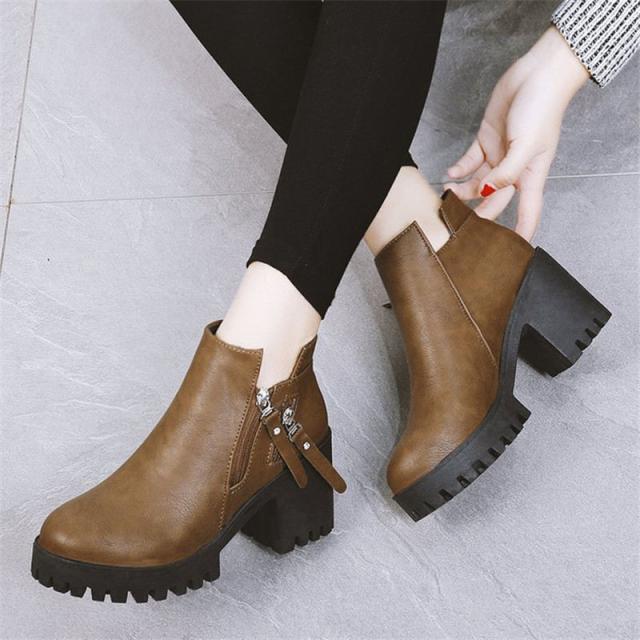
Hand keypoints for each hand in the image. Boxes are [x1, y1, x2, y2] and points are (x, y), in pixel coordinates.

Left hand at [445, 27, 588, 239]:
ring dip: (462, 191)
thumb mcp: (526, 146)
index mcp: (531, 175)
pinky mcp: (486, 140)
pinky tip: (448, 175)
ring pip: (477, 183)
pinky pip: (469, 161)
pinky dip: (458, 169)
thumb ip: (506, 173)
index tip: (515, 251)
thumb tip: (488, 193)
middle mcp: (514, 169)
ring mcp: (499, 155)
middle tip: (457, 225)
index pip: (529, 211)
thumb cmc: (542, 108)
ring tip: (446, 195)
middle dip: (478, 214)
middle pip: (494, 201)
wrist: (537, 73)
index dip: (522, 231)